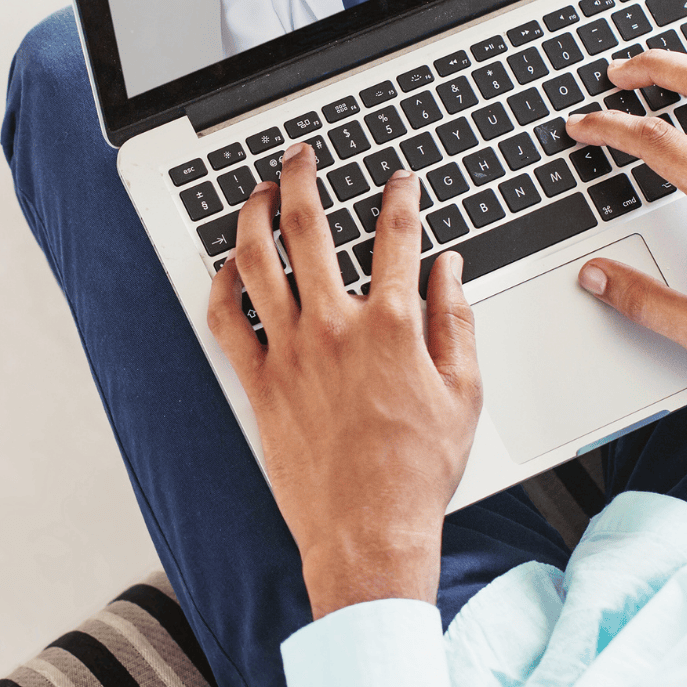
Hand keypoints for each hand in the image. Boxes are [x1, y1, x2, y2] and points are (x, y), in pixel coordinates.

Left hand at [206, 141, 480, 619]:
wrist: (369, 532)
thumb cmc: (418, 471)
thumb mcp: (464, 392)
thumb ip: (455, 321)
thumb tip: (451, 269)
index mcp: (391, 325)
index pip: (396, 235)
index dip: (400, 195)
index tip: (401, 179)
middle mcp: (334, 328)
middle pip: (308, 227)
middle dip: (302, 176)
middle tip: (300, 155)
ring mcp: (290, 353)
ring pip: (257, 261)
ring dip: (252, 215)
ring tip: (256, 192)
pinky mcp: (259, 383)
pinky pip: (226, 320)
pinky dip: (222, 285)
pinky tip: (228, 266)